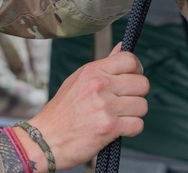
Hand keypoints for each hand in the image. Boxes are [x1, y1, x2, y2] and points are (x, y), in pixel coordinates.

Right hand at [24, 44, 148, 170]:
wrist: (45, 140)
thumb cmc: (61, 112)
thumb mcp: (78, 80)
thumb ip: (103, 66)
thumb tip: (122, 47)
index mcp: (93, 71)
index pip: (130, 59)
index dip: (136, 70)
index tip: (132, 79)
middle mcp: (100, 85)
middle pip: (142, 83)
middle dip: (137, 95)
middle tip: (125, 102)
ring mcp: (105, 106)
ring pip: (142, 105)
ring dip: (134, 114)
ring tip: (119, 117)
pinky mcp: (109, 127)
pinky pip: (138, 125)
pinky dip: (131, 129)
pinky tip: (118, 129)